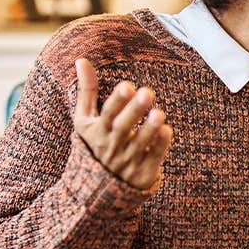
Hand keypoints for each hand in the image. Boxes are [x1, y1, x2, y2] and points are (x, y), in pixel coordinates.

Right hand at [73, 58, 173, 191]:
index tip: (128, 85)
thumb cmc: (94, 144)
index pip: (106, 115)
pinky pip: (152, 159)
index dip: (117, 102)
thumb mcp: (84, 120)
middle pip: (122, 128)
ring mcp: (126, 162)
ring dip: (149, 129)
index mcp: (97, 132)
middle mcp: (111, 147)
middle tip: (147, 92)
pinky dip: (159, 147)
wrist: (97, 189)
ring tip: (160, 113)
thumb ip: (87, 91)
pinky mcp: (142, 174)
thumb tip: (81, 59)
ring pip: (139, 145)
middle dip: (134, 111)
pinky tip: (168, 130)